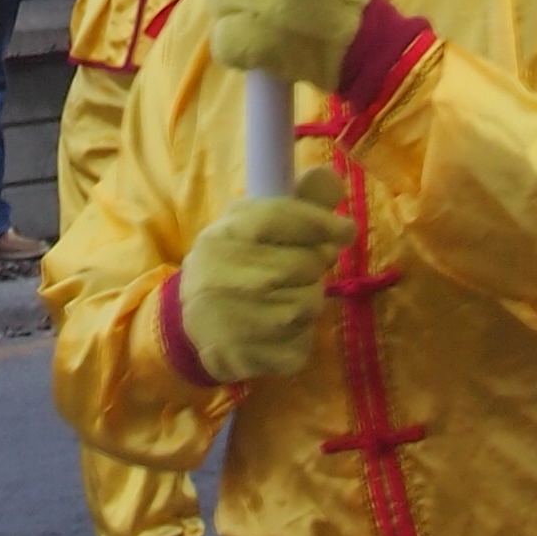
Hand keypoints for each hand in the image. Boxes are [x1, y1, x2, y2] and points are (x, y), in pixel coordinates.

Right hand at [171, 166, 349, 381]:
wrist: (189, 325)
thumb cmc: (230, 263)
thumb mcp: (250, 225)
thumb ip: (295, 202)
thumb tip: (334, 178)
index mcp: (223, 234)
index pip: (279, 218)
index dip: (319, 222)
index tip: (347, 230)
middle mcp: (223, 275)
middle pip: (304, 264)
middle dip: (316, 265)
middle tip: (305, 268)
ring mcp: (233, 320)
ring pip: (309, 305)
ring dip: (310, 299)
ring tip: (287, 296)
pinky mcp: (247, 357)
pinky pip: (302, 344)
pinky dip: (300, 337)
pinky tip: (278, 329)